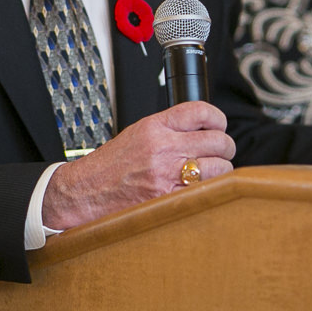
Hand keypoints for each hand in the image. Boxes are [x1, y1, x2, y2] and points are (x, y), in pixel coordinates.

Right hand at [42, 101, 235, 229]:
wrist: (86, 191)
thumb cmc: (111, 165)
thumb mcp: (139, 134)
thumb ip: (170, 129)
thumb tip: (203, 130)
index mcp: (155, 126)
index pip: (200, 111)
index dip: (218, 118)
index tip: (219, 125)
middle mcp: (163, 147)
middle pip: (217, 140)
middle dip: (225, 147)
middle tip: (221, 152)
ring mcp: (167, 174)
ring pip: (219, 167)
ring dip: (221, 170)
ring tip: (213, 172)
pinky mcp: (168, 198)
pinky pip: (205, 191)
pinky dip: (209, 190)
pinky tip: (201, 189)